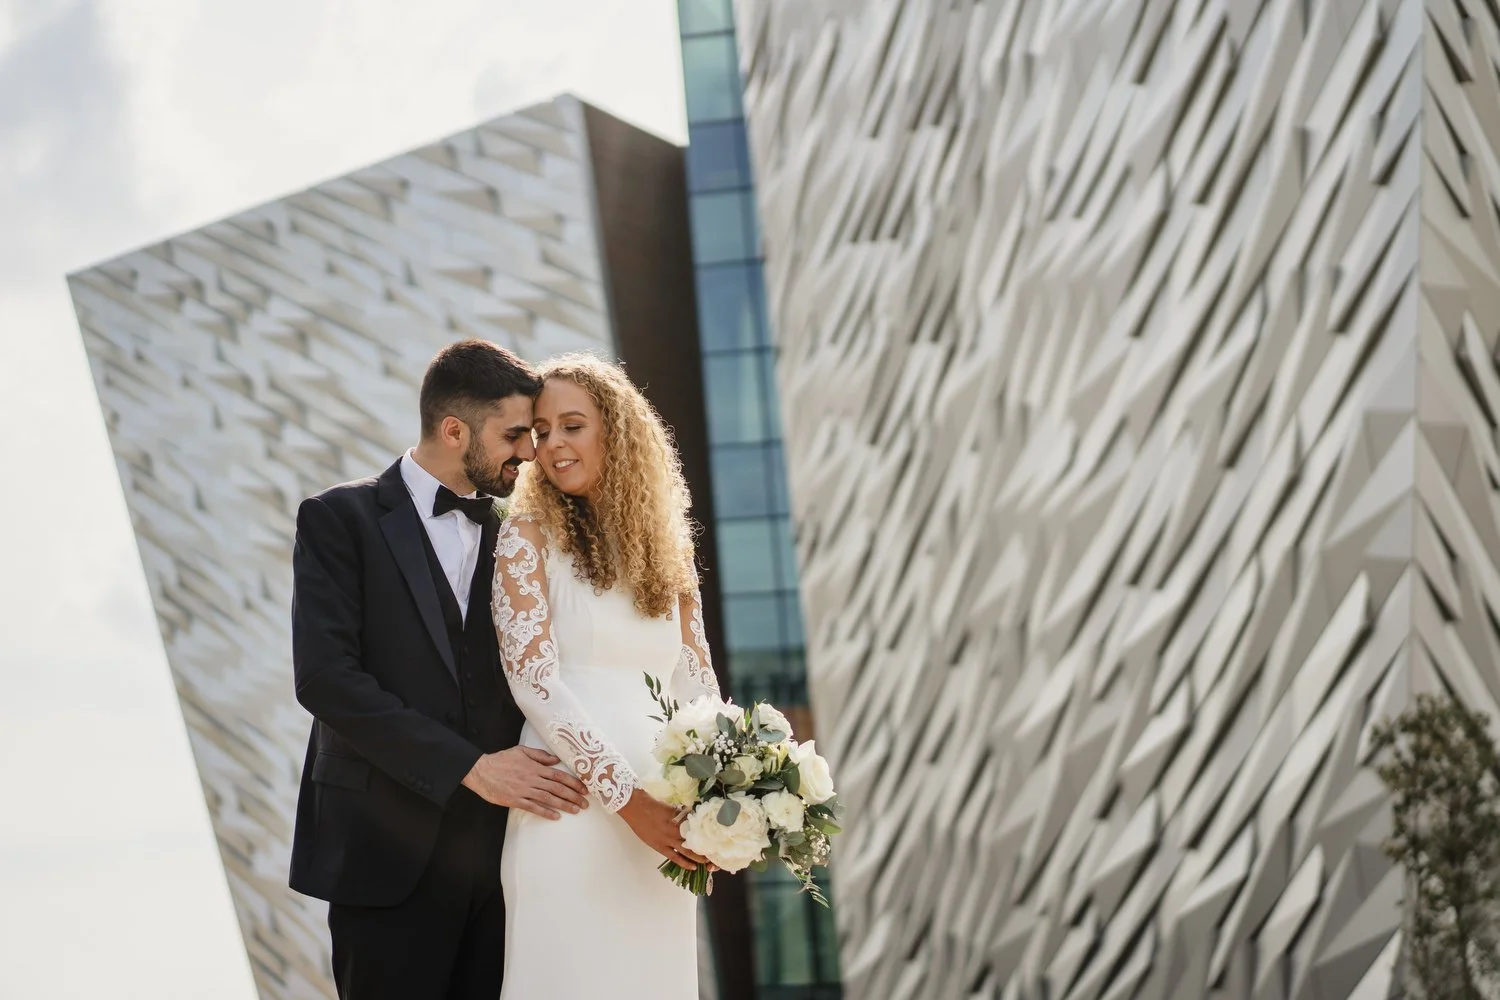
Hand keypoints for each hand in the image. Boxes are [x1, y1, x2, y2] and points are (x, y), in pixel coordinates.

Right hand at [462, 747, 589, 818]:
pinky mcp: (515, 800)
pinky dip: (545, 812)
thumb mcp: (521, 751)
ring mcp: (524, 790)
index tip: (584, 789)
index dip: (574, 783)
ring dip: (564, 805)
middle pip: (557, 789)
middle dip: (573, 796)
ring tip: (576, 810)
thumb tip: (556, 760)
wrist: (481, 770)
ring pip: (548, 799)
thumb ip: (540, 755)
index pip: (559, 776)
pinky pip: (533, 807)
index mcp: (535, 767)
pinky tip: (556, 816)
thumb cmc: (501, 759)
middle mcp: (532, 779)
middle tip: (585, 803)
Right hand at [617, 789, 713, 869]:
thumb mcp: (671, 807)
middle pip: (696, 841)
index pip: (699, 828)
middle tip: (717, 852)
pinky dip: (684, 863)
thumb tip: (694, 816)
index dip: (708, 834)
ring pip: (687, 851)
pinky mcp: (659, 846)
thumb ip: (683, 814)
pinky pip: (674, 857)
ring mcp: (668, 840)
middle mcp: (676, 830)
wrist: (635, 807)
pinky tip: (693, 867)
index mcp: (680, 818)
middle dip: (706, 847)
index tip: (717, 838)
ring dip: (699, 857)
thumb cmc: (652, 803)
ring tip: (709, 862)